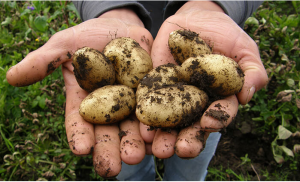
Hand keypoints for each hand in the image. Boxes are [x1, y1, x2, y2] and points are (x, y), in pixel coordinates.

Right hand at [6, 8, 152, 177]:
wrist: (122, 28)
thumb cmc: (89, 37)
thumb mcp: (65, 45)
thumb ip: (44, 61)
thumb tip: (12, 77)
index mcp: (86, 101)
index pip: (80, 122)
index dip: (79, 135)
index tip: (80, 149)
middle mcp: (109, 108)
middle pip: (108, 132)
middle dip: (110, 149)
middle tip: (112, 168)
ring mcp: (132, 103)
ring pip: (134, 127)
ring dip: (136, 144)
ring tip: (137, 157)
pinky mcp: (153, 94)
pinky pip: (157, 111)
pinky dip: (158, 125)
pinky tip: (159, 138)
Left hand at [140, 1, 267, 157]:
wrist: (197, 19)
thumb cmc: (226, 35)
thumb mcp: (244, 49)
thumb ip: (252, 71)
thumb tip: (247, 95)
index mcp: (219, 99)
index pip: (219, 114)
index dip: (216, 119)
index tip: (208, 123)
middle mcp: (195, 103)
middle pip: (192, 125)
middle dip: (187, 139)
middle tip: (181, 150)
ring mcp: (174, 96)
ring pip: (169, 121)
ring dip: (164, 135)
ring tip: (158, 148)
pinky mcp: (155, 85)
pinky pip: (149, 100)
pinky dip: (145, 114)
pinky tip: (140, 127)